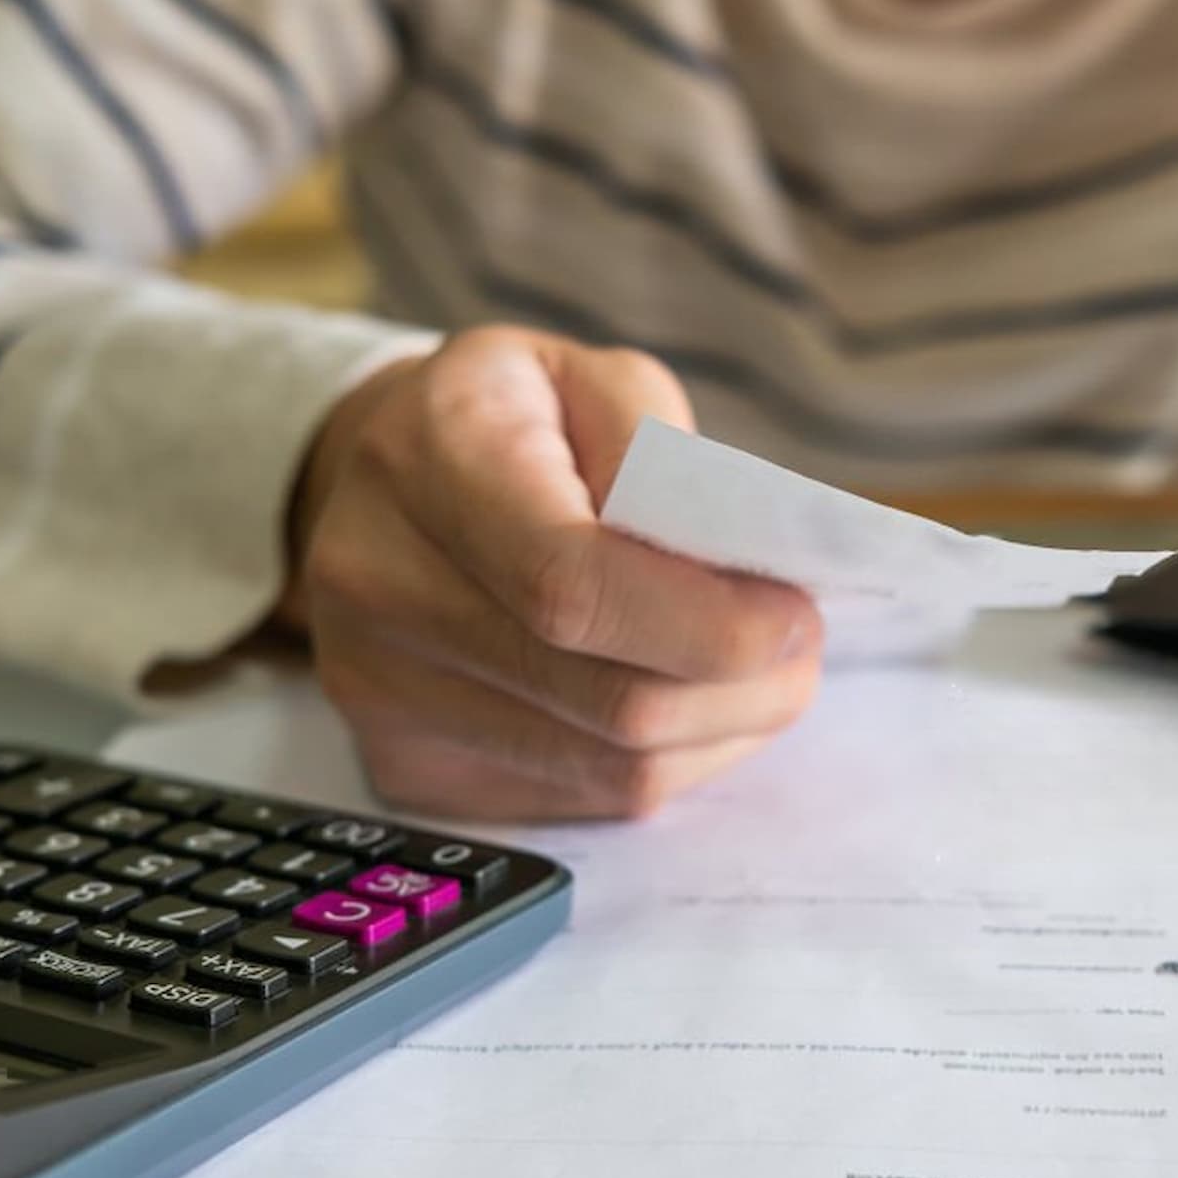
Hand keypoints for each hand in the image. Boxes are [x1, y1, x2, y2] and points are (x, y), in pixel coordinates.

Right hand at [281, 326, 822, 819]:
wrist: (378, 485)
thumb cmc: (511, 422)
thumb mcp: (590, 377)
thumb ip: (661, 452)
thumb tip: (736, 570)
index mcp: (426, 459)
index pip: (573, 585)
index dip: (707, 623)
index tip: (795, 614)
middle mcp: (378, 583)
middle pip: (607, 699)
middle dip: (739, 686)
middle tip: (799, 645)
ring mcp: (379, 693)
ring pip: (610, 769)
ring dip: (716, 731)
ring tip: (755, 672)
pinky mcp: (405, 769)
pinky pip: (579, 800)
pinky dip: (660, 761)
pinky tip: (677, 700)